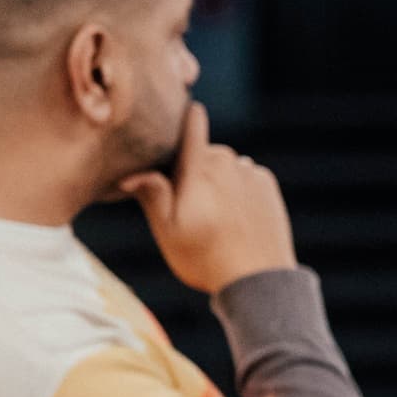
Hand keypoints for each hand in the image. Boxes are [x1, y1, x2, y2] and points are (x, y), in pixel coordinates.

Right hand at [119, 103, 297, 294]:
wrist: (258, 280)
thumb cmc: (206, 258)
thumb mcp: (169, 232)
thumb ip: (152, 196)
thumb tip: (129, 173)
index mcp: (199, 169)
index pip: (192, 122)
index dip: (182, 116)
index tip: (173, 117)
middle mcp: (227, 162)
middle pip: (202, 151)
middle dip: (192, 169)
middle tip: (187, 206)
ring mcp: (250, 171)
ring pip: (224, 164)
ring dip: (215, 180)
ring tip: (213, 216)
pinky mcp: (267, 184)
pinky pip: (244, 176)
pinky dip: (236, 189)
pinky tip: (233, 216)